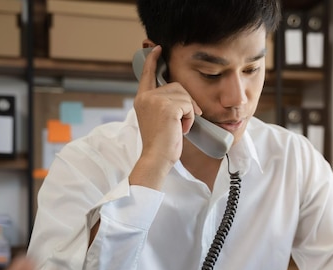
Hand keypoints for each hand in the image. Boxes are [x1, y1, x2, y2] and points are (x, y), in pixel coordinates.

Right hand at [130, 45, 201, 188]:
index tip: (157, 48)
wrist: (156, 158)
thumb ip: (164, 105)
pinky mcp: (168, 107)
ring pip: (184, 95)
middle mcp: (146, 97)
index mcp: (142, 99)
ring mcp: (156, 100)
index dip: (153, 60)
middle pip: (176, 86)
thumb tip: (181, 95)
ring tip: (179, 128)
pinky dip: (190, 118)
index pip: (147, 74)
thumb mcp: (159, 120)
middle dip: (187, 102)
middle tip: (184, 122)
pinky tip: (181, 129)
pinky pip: (189, 105)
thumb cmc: (160, 144)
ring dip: (188, 112)